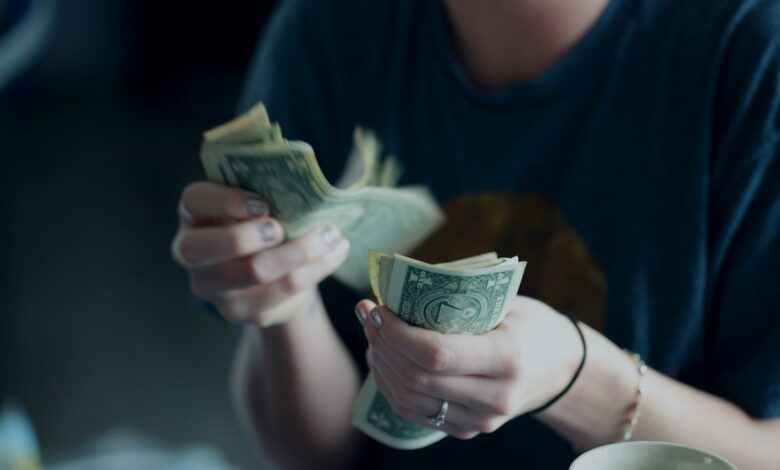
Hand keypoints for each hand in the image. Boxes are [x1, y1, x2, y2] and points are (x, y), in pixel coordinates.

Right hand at [172, 181, 349, 325]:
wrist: (271, 271)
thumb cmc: (262, 221)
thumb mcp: (257, 201)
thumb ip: (267, 190)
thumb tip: (304, 182)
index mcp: (194, 215)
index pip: (194, 201)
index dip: (225, 201)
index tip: (263, 203)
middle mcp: (192, 253)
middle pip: (204, 248)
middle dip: (246, 237)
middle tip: (281, 228)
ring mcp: (212, 287)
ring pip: (253, 272)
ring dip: (299, 251)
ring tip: (332, 234)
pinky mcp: (240, 311)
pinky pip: (281, 293)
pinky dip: (315, 270)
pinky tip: (335, 253)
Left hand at [358, 295, 582, 438]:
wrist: (561, 368)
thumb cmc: (529, 324)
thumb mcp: (506, 302)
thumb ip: (459, 299)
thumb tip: (398, 287)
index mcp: (507, 357)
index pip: (436, 354)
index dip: (396, 333)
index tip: (378, 308)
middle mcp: (495, 397)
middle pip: (416, 378)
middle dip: (382, 344)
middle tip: (368, 315)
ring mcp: (481, 420)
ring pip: (408, 400)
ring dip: (381, 364)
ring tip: (373, 334)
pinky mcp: (467, 430)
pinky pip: (415, 412)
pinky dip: (391, 385)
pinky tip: (384, 358)